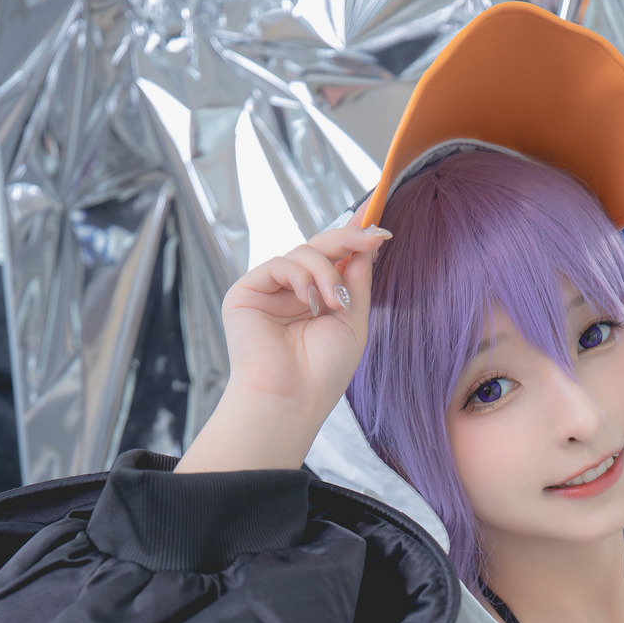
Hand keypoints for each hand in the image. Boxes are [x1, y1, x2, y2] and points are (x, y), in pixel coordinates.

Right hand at [177, 210, 391, 472]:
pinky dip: (302, 277)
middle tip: (374, 237)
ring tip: (337, 304)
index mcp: (316, 299)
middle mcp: (292, 292)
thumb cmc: (323, 372)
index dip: (353, 237)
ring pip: (303, 252)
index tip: (377, 223)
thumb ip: (356, 280)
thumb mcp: (352, 320)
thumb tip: (368, 241)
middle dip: (349, 239)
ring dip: (327, 272)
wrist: (292, 399)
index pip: (334, 258)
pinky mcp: (246, 292)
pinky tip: (311, 302)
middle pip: (319, 247)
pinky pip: (280, 264)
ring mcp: (269, 291)